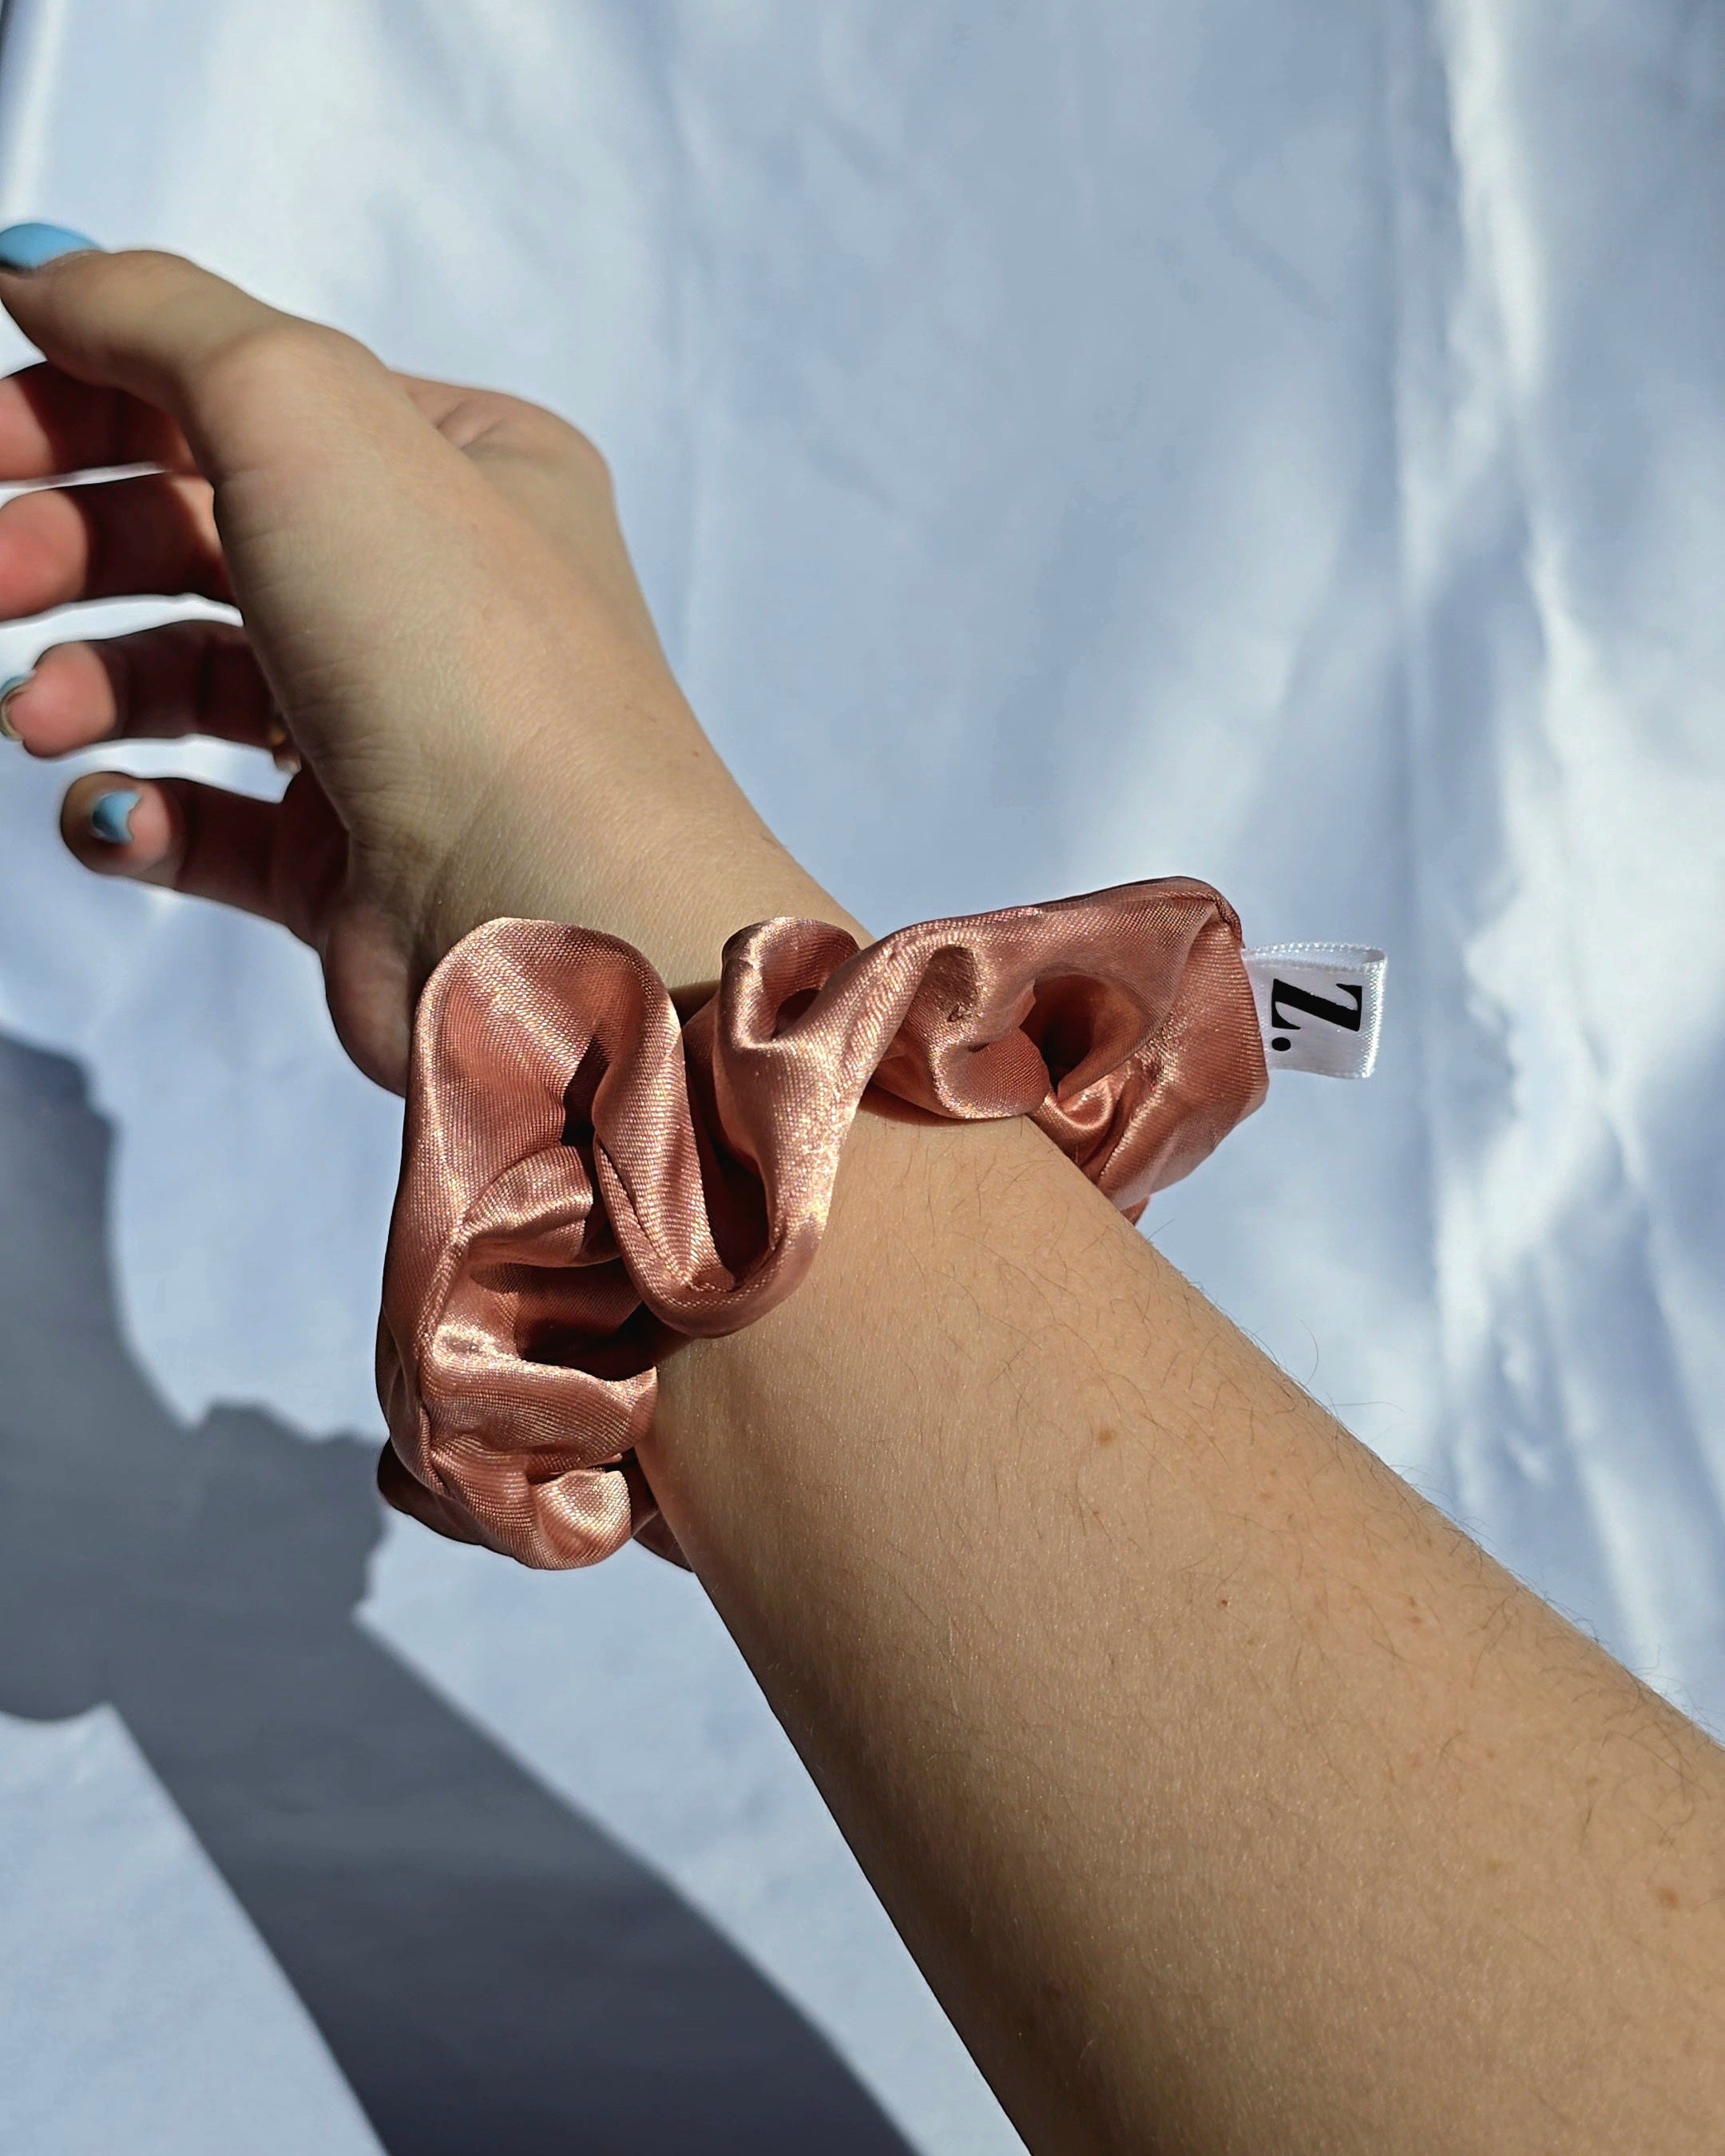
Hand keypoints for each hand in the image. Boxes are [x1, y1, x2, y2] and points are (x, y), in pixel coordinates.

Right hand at [0, 243, 843, 1088]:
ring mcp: (390, 735)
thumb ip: (160, 320)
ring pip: (188, 678)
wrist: (549, 909)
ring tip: (36, 713)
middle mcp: (433, 597)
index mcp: (461, 466)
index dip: (91, 396)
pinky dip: (134, 811)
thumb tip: (45, 271)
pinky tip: (111, 812)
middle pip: (198, 531)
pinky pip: (202, 823)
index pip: (245, 396)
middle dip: (69, 541)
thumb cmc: (464, 657)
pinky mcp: (346, 864)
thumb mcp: (305, 409)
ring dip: (87, 680)